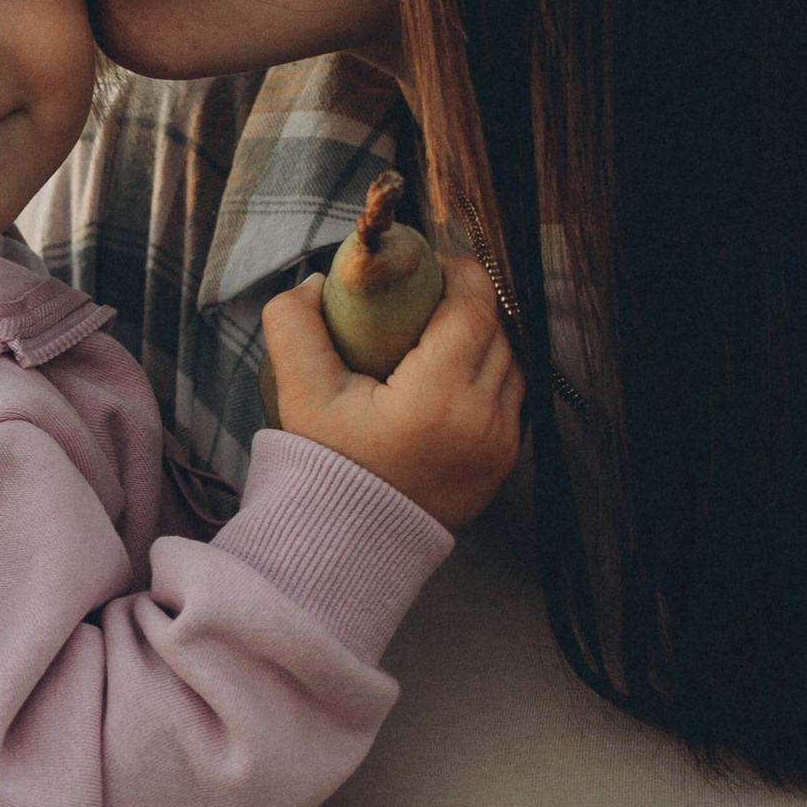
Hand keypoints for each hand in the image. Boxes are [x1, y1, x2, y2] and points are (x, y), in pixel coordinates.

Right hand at [259, 252, 524, 529]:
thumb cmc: (324, 468)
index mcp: (437, 396)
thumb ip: (294, 325)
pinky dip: (490, 377)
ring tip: (445, 331)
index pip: (475, 307)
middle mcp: (481, 418)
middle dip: (471, 302)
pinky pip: (511, 399)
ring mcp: (499, 444)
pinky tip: (455, 374)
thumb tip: (315, 283)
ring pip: (512, 363)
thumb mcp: (300, 394)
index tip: (435, 263)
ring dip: (485, 338)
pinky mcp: (503, 463)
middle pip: (497, 330)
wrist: (349, 544)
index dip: (462, 272)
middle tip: (432, 293)